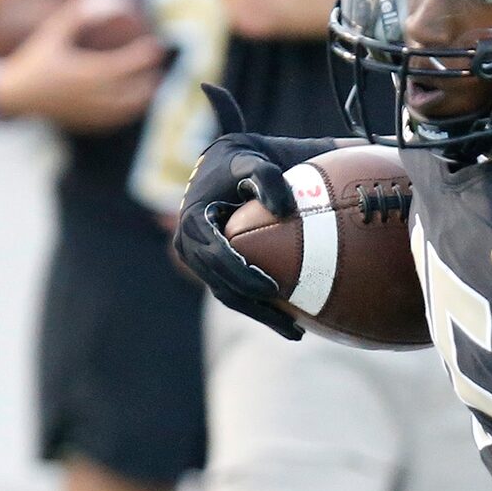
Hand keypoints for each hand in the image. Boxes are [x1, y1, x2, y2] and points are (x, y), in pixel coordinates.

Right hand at [0, 0, 165, 132]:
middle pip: (133, 91)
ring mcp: (91, 112)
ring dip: (146, 95)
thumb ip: (75, 16)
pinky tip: (138, 97)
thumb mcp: (52, 33)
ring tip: (155, 81)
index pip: (122, 66)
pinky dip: (132, 109)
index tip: (155, 45)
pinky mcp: (89, 123)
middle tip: (160, 64)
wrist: (16, 95)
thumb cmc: (35, 59)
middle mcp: (90, 95)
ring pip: (130, 109)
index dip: (142, 56)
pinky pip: (119, 119)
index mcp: (82, 73)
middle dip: (151, 77)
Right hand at [171, 85, 338, 339]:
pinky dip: (266, 313)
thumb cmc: (251, 161)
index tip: (269, 283)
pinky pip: (240, 298)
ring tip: (296, 330)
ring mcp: (204, 261)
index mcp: (197, 219)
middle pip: (221, 279)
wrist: (238, 165)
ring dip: (262, 315)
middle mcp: (192, 242)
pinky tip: (299, 329)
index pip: (217, 250)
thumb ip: (266, 175)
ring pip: (231, 295)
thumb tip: (284, 205)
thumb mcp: (255, 159)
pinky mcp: (219, 272)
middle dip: (249, 297)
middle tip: (283, 306)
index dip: (240, 268)